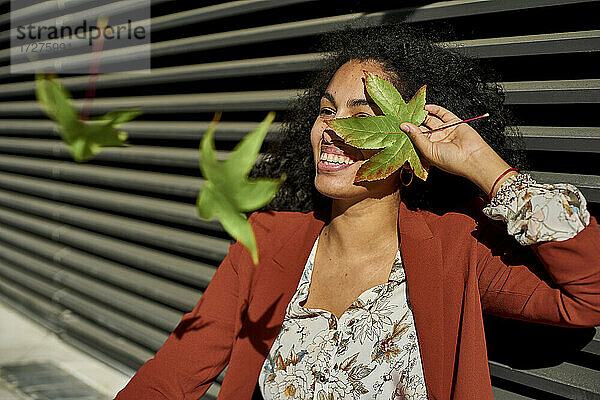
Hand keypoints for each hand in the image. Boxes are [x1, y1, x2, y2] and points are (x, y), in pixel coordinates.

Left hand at [400, 104, 515, 196]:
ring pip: (431, 120)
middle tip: (403, 114)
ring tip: (413, 109)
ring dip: (422, 114)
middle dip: (413, 121)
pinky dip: (434, 109)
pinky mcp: (454, 123)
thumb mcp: (429, 151)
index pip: (415, 139)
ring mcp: (445, 131)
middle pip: (422, 128)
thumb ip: (416, 137)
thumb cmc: (451, 161)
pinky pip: (442, 114)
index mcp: (428, 150)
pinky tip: (426, 107)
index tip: (397, 125)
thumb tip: (404, 126)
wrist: (473, 158)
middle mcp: (436, 140)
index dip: (407, 132)